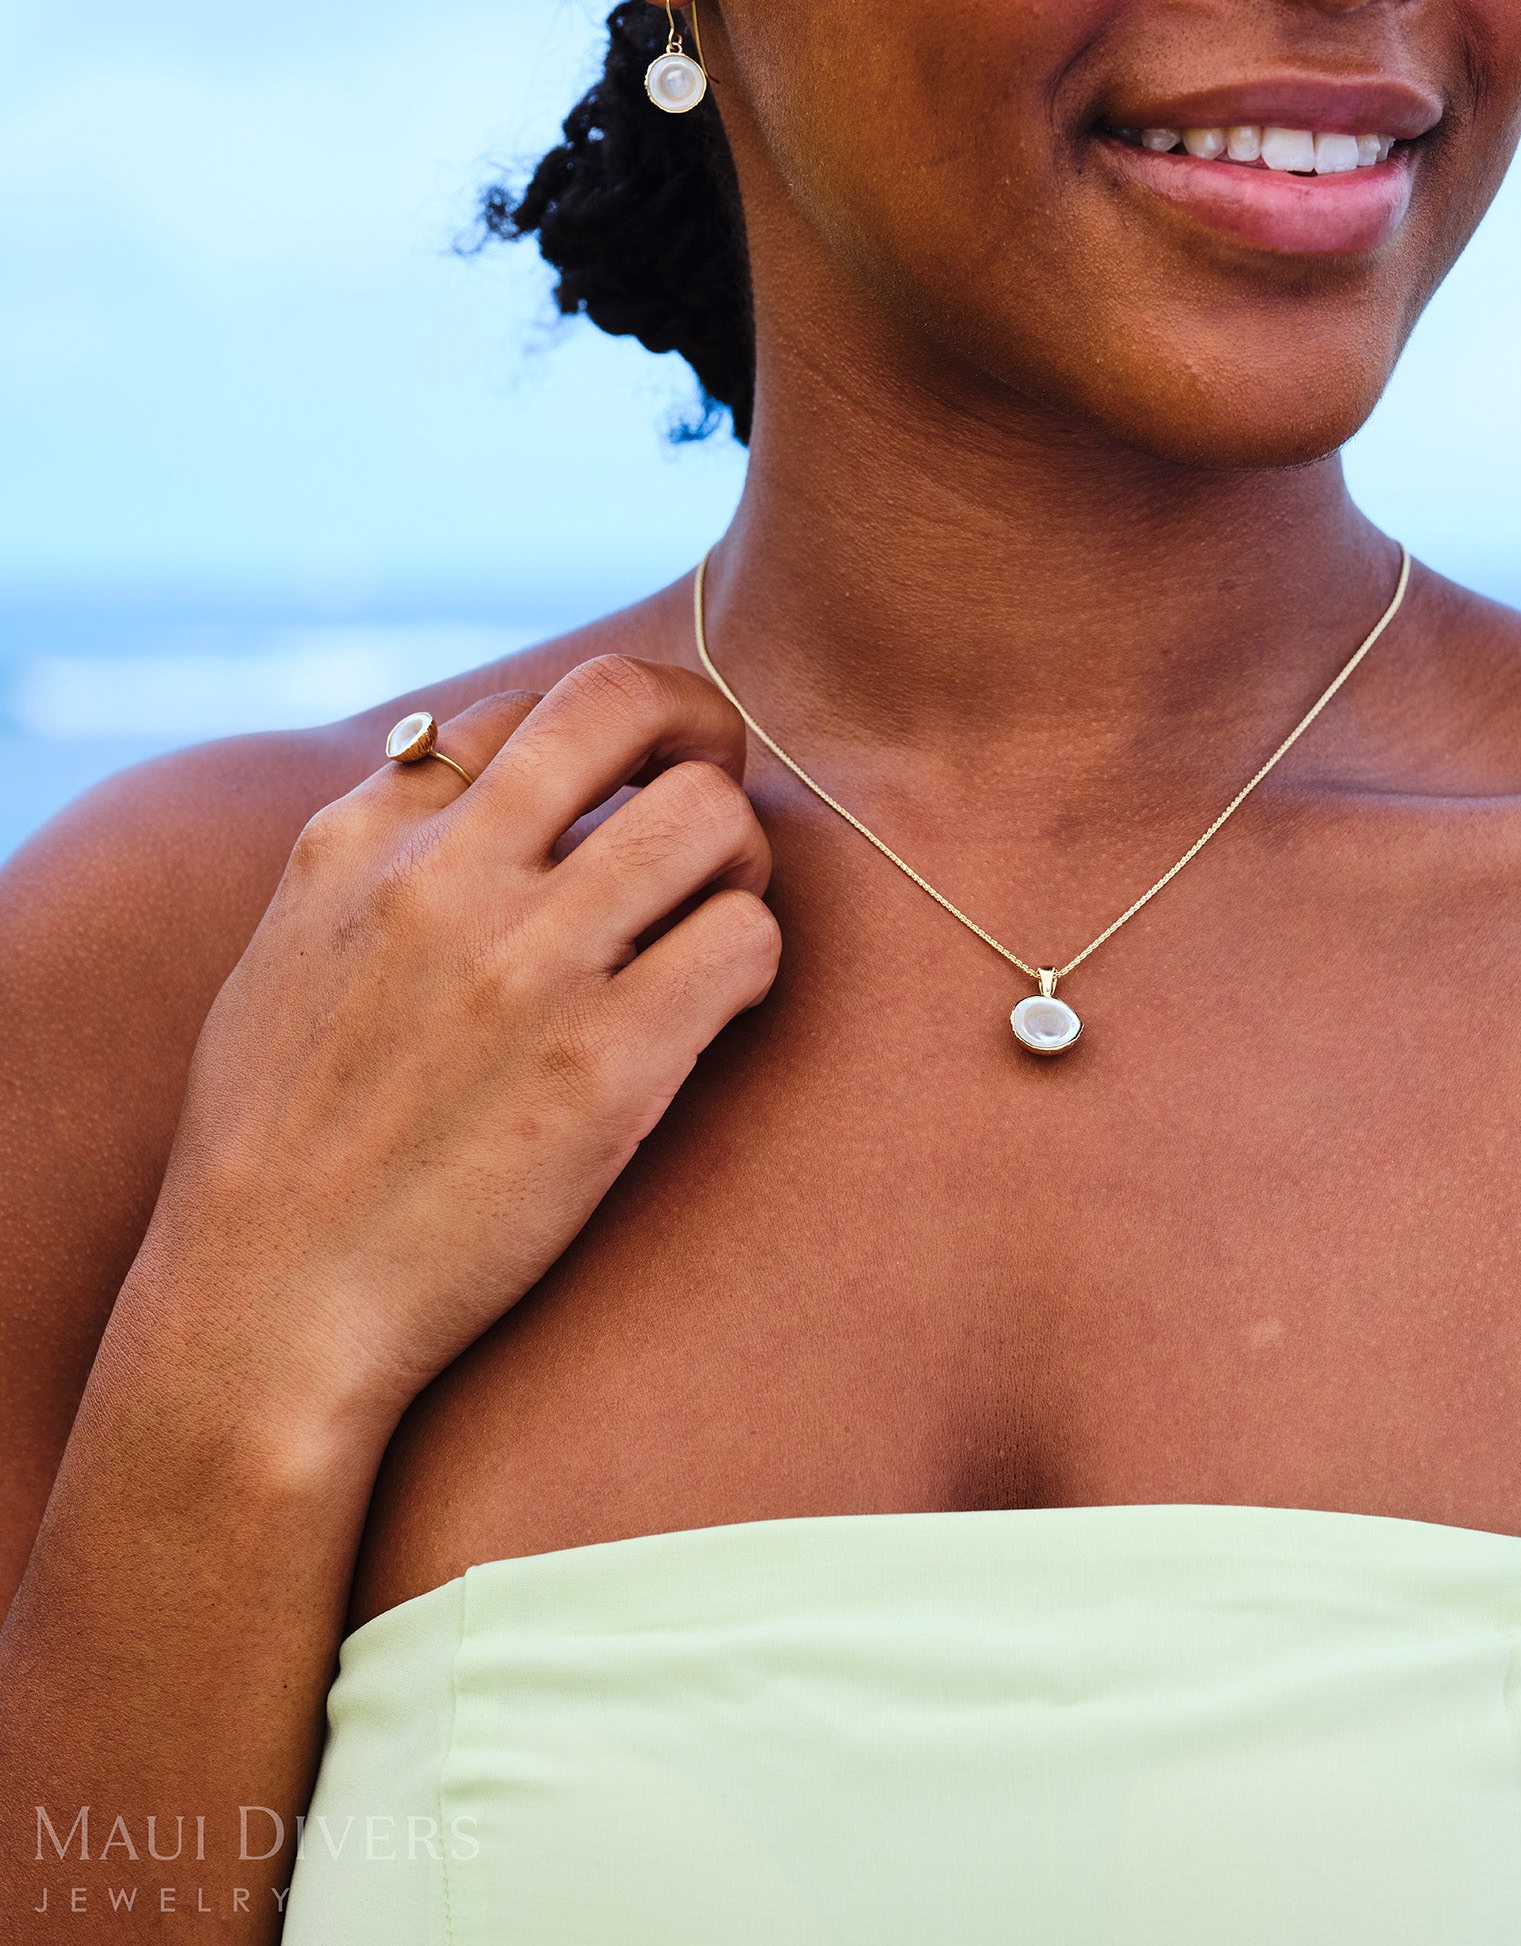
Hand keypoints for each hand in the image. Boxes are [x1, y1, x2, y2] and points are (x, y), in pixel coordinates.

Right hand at [130, 654, 780, 1437]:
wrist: (268, 1313)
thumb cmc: (280, 1150)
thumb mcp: (289, 960)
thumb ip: (380, 862)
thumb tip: (461, 779)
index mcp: (358, 842)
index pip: (525, 709)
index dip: (607, 734)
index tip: (630, 787)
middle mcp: (444, 877)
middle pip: (624, 704)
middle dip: (700, 736)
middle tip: (716, 806)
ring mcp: (527, 966)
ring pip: (711, 815)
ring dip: (740, 861)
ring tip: (714, 924)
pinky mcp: (606, 1064)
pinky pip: (746, 940)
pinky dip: (754, 965)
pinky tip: (717, 1009)